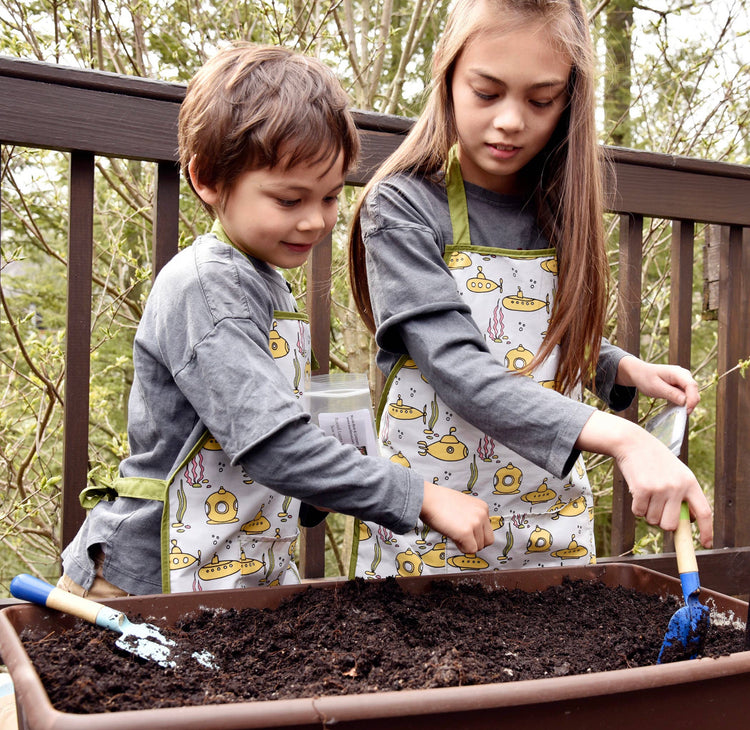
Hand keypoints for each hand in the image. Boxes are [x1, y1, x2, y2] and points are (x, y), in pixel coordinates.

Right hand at [419, 481, 493, 553]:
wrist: (427, 498)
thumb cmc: (439, 502)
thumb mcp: (463, 506)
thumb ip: (472, 518)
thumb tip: (473, 534)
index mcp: (483, 507)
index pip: (487, 530)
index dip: (474, 534)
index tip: (463, 529)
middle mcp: (482, 514)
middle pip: (487, 541)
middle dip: (474, 542)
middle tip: (461, 536)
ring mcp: (475, 523)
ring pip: (479, 547)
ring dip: (466, 544)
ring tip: (453, 532)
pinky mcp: (466, 532)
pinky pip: (470, 550)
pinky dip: (461, 548)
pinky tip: (452, 536)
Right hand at [577, 411, 712, 547]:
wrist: (632, 443)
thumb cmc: (654, 460)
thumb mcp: (676, 473)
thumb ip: (683, 495)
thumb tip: (687, 522)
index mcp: (690, 483)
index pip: (704, 512)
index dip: (706, 531)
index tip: (705, 544)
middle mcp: (677, 487)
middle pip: (672, 524)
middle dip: (663, 523)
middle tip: (657, 510)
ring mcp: (660, 488)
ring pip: (653, 520)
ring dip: (647, 513)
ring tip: (647, 494)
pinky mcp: (642, 489)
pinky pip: (639, 513)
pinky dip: (636, 507)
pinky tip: (637, 491)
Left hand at [616, 356, 699, 413]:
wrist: (640, 373)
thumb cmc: (646, 378)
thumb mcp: (655, 387)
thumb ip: (671, 393)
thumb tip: (685, 402)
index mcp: (678, 372)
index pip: (691, 385)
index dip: (692, 399)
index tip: (687, 410)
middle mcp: (684, 376)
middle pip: (694, 391)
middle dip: (690, 404)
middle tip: (682, 415)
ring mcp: (683, 381)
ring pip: (691, 395)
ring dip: (687, 405)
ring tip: (677, 413)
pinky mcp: (681, 387)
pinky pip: (686, 397)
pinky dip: (682, 404)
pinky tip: (675, 409)